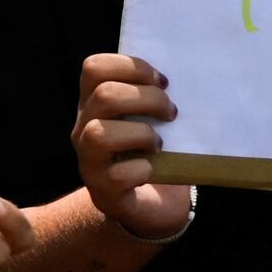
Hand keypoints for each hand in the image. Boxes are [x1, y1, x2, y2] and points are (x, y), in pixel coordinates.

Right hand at [70, 53, 193, 243]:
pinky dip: (142, 169)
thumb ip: (154, 95)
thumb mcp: (149, 118)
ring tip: (159, 143)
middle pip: (103, 96)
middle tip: (171, 114)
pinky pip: (117, 175)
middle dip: (147, 99)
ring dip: (141, 134)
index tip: (163, 82)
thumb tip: (188, 75)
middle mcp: (83, 129)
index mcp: (93, 104)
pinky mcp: (103, 191)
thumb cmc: (154, 151)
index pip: (94, 68)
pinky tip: (153, 169)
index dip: (132, 67)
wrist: (150, 204)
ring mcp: (89, 161)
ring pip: (99, 133)